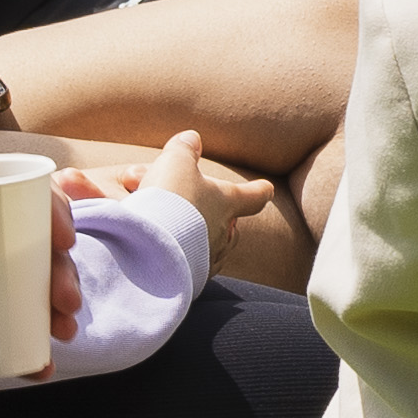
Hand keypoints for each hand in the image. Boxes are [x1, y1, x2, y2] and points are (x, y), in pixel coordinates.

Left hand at [0, 174, 82, 361]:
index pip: (8, 193)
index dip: (47, 211)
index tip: (64, 239)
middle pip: (22, 251)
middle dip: (55, 273)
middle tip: (65, 302)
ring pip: (10, 295)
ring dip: (43, 313)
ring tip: (60, 334)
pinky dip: (10, 351)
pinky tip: (32, 366)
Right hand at [146, 127, 314, 290]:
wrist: (150, 245)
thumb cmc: (169, 199)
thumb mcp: (175, 162)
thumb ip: (184, 149)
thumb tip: (192, 139)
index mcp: (226, 202)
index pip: (253, 196)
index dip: (259, 189)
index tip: (267, 187)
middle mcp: (223, 233)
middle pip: (231, 227)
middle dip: (222, 220)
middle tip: (205, 212)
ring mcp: (207, 259)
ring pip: (210, 248)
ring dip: (197, 239)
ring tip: (179, 232)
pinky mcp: (188, 279)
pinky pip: (190, 268)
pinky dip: (182, 259)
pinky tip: (167, 255)